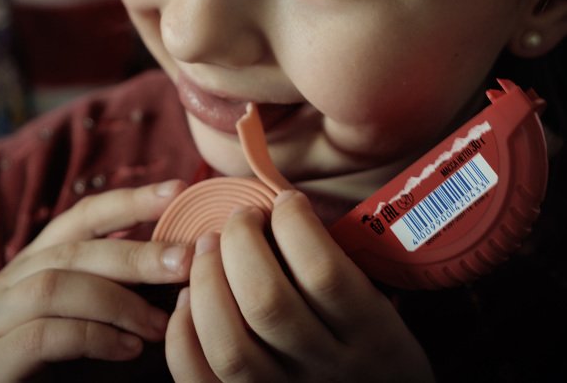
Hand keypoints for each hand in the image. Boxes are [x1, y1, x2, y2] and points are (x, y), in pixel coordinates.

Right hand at [0, 180, 193, 381]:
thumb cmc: (78, 375)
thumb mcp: (112, 322)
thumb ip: (136, 291)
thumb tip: (191, 257)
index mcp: (36, 262)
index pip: (82, 217)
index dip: (129, 201)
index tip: (177, 192)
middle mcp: (8, 282)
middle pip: (73, 249)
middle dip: (134, 254)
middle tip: (183, 263)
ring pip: (55, 286)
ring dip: (118, 302)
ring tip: (161, 326)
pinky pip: (46, 334)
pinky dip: (95, 337)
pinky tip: (129, 350)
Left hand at [165, 190, 434, 381]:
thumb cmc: (376, 353)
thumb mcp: (384, 310)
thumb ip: (341, 267)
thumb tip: (280, 210)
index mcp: (373, 336)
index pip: (323, 272)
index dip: (294, 224)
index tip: (286, 201)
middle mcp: (326, 370)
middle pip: (266, 302)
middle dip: (241, 242)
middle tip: (242, 216)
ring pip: (229, 344)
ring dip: (207, 282)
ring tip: (208, 246)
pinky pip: (198, 378)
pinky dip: (182, 334)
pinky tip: (187, 300)